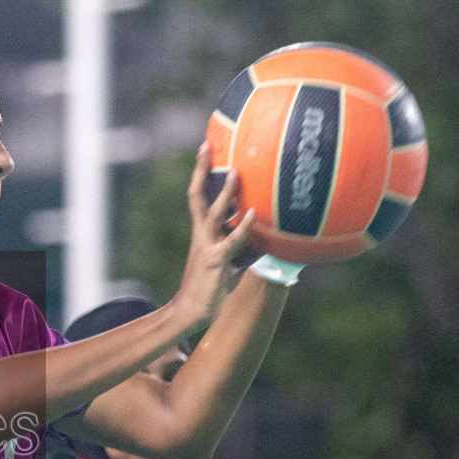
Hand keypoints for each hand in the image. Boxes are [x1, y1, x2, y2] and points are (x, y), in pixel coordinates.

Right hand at [172, 142, 257, 333]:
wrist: (192, 311)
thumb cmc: (212, 287)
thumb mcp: (230, 262)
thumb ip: (244, 248)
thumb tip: (266, 241)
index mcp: (201, 232)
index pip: (198, 196)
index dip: (201, 173)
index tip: (205, 149)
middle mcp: (201, 234)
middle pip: (197, 196)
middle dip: (202, 171)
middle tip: (206, 147)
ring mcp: (207, 246)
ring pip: (214, 214)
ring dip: (225, 193)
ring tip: (236, 173)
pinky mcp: (217, 261)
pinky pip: (232, 241)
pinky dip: (243, 226)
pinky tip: (253, 214)